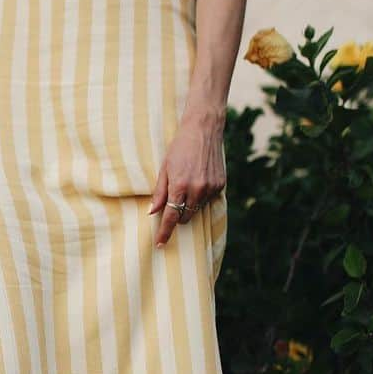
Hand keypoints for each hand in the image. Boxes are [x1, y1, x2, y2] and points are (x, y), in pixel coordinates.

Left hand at [148, 113, 225, 247]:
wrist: (203, 130)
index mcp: (179, 186)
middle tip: (173, 203)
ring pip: (197, 210)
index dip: (165, 232)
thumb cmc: (179, 148)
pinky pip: (208, 200)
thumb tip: (152, 212)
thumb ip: (159, 193)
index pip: (170, 217)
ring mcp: (210, 188)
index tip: (160, 243)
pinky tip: (198, 180)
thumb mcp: (164, 169)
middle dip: (177, 216)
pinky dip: (201, 197)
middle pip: (184, 217)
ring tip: (187, 186)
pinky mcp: (220, 185)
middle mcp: (197, 190)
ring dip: (189, 206)